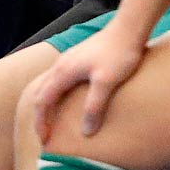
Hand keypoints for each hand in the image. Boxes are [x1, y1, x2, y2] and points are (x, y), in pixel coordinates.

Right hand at [28, 23, 146, 142]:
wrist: (128, 28)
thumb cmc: (119, 54)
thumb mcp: (107, 82)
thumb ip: (94, 107)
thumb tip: (86, 132)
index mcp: (63, 72)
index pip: (43, 101)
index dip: (42, 122)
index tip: (45, 140)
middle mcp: (61, 65)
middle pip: (41, 93)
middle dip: (40, 115)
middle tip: (45, 134)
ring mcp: (68, 60)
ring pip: (48, 84)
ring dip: (47, 103)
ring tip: (52, 119)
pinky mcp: (77, 57)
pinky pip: (58, 79)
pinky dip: (55, 93)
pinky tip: (67, 98)